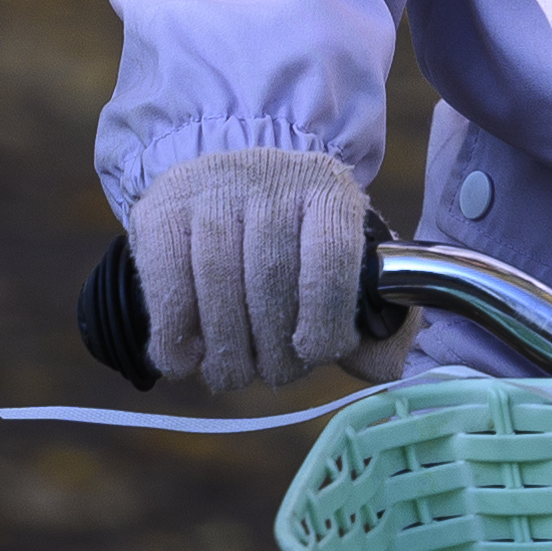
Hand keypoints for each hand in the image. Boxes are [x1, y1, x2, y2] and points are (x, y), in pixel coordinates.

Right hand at [132, 148, 378, 387]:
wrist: (226, 187)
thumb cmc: (293, 244)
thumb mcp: (342, 267)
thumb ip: (371, 322)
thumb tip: (391, 371)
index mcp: (328, 190)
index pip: (331, 259)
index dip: (324, 322)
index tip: (316, 352)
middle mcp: (271, 179)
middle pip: (271, 282)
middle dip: (274, 350)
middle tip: (275, 371)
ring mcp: (210, 190)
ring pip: (218, 288)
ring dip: (226, 353)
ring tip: (235, 370)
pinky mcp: (160, 210)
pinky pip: (166, 288)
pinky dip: (176, 338)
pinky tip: (190, 357)